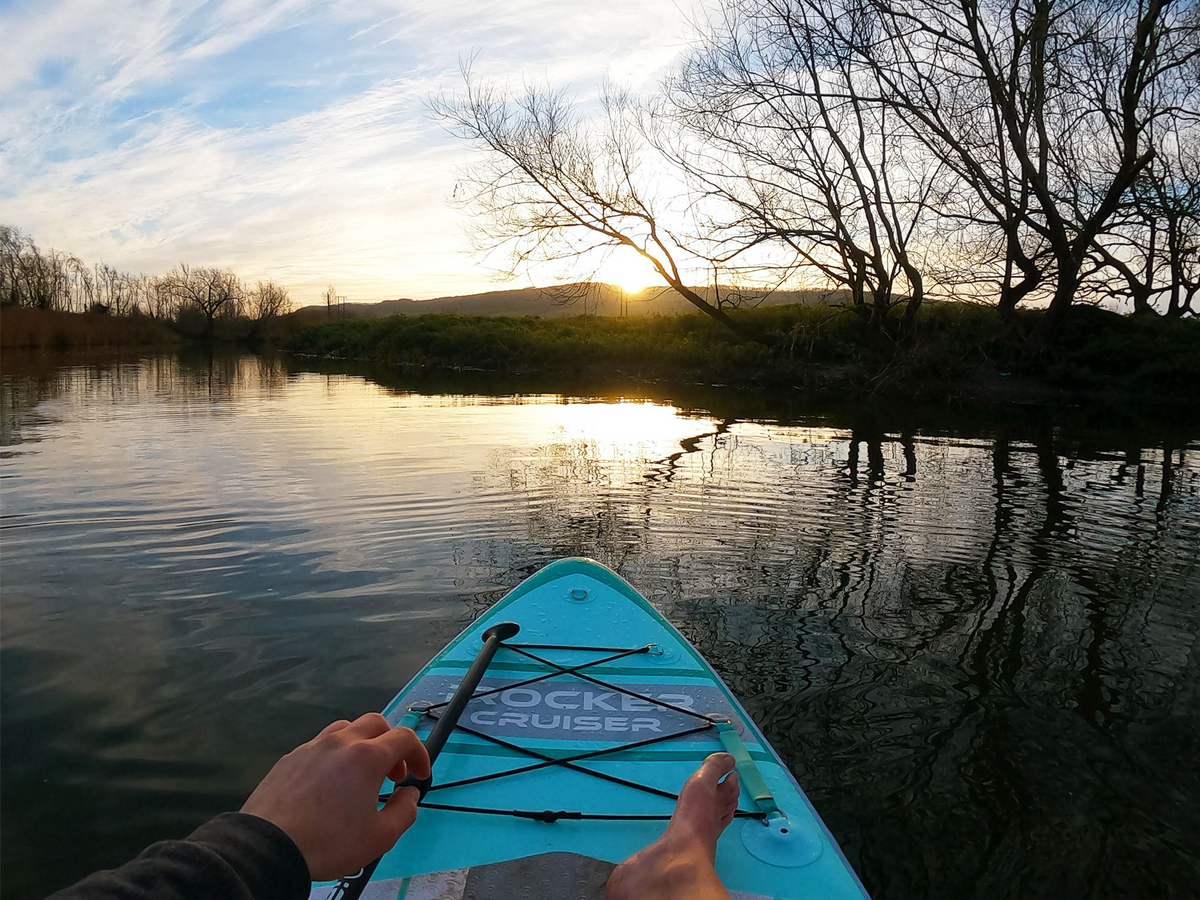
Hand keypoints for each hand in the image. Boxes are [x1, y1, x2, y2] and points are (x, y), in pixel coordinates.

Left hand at [241, 713, 430, 880]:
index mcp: (367, 757)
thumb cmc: (328, 842)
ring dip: (361, 745)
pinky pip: (319, 746)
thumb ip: (404, 811)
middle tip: (391, 773)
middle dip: (390, 743)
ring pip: (344, 729)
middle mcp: (340, 742)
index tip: (419, 774)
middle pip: (375, 723)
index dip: (418, 753)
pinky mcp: (289, 758)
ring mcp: (311, 747)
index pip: (404, 737)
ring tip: (358, 775)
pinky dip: (333, 756)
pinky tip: (327, 784)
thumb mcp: (379, 838)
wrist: (268, 847)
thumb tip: (409, 794)